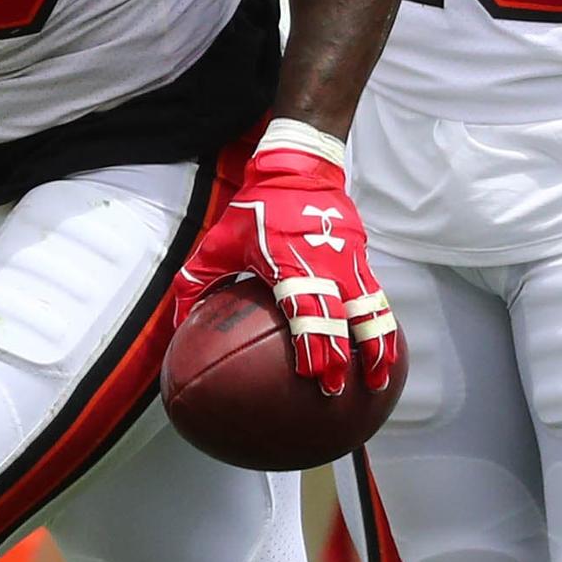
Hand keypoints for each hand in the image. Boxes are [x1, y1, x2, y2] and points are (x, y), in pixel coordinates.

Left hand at [171, 121, 399, 396]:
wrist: (300, 169)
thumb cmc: (255, 209)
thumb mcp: (218, 241)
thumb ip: (196, 282)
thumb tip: (178, 325)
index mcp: (289, 261)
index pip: (307, 309)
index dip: (313, 343)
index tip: (312, 375)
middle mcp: (325, 264)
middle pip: (342, 318)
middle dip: (342, 358)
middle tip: (335, 392)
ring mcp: (350, 261)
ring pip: (372, 311)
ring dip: (377, 347)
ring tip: (378, 382)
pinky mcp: (363, 259)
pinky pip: (378, 299)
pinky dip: (383, 327)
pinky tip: (383, 353)